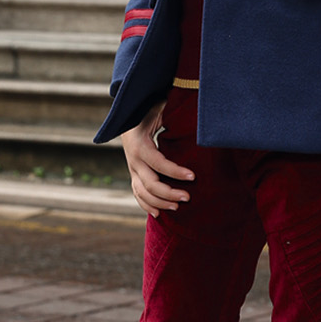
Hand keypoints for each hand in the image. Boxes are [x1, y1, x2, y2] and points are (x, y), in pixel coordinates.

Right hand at [122, 101, 195, 217]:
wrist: (127, 117)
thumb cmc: (147, 111)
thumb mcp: (158, 107)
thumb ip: (170, 110)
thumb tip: (192, 108)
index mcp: (139, 144)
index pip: (158, 163)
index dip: (174, 171)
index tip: (193, 176)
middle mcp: (133, 160)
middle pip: (149, 183)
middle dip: (169, 193)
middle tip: (188, 197)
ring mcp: (132, 169)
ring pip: (142, 192)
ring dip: (160, 202)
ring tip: (178, 206)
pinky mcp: (134, 174)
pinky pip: (137, 194)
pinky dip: (146, 205)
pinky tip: (158, 214)